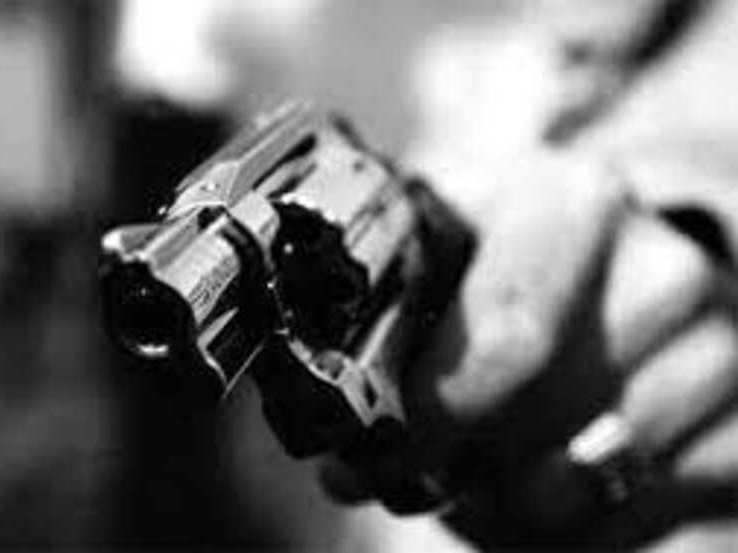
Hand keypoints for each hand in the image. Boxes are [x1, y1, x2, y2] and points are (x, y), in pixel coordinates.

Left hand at [320, 149, 737, 548]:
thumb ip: (389, 307)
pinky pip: (650, 505)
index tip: (371, 456)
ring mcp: (714, 336)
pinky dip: (581, 525)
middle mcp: (655, 260)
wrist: (622, 253)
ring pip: (591, 470)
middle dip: (455, 461)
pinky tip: (546, 493)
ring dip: (511, 499)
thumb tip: (328, 424)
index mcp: (565, 199)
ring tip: (475, 479)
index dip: (428, 413)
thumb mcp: (448, 246)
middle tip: (406, 474)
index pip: (505, 334)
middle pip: (542, 411)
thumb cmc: (511, 253)